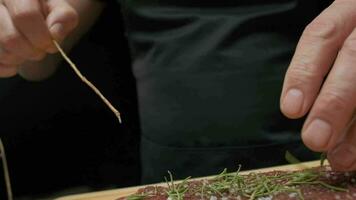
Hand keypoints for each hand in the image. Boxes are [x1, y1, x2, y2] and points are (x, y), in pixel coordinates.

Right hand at [0, 0, 77, 77]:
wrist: (31, 13)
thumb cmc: (45, 10)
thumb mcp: (59, 8)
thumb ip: (63, 17)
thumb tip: (55, 32)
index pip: (26, 15)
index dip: (42, 36)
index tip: (50, 44)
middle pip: (11, 39)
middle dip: (33, 51)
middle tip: (40, 48)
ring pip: (1, 52)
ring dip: (20, 59)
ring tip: (27, 50)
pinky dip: (8, 68)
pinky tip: (16, 61)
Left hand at [281, 0, 355, 170]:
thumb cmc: (352, 42)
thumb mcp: (340, 40)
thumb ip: (322, 66)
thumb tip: (303, 113)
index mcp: (349, 10)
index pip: (321, 35)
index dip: (304, 73)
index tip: (291, 110)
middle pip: (354, 58)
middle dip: (334, 102)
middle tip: (314, 140)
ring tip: (341, 158)